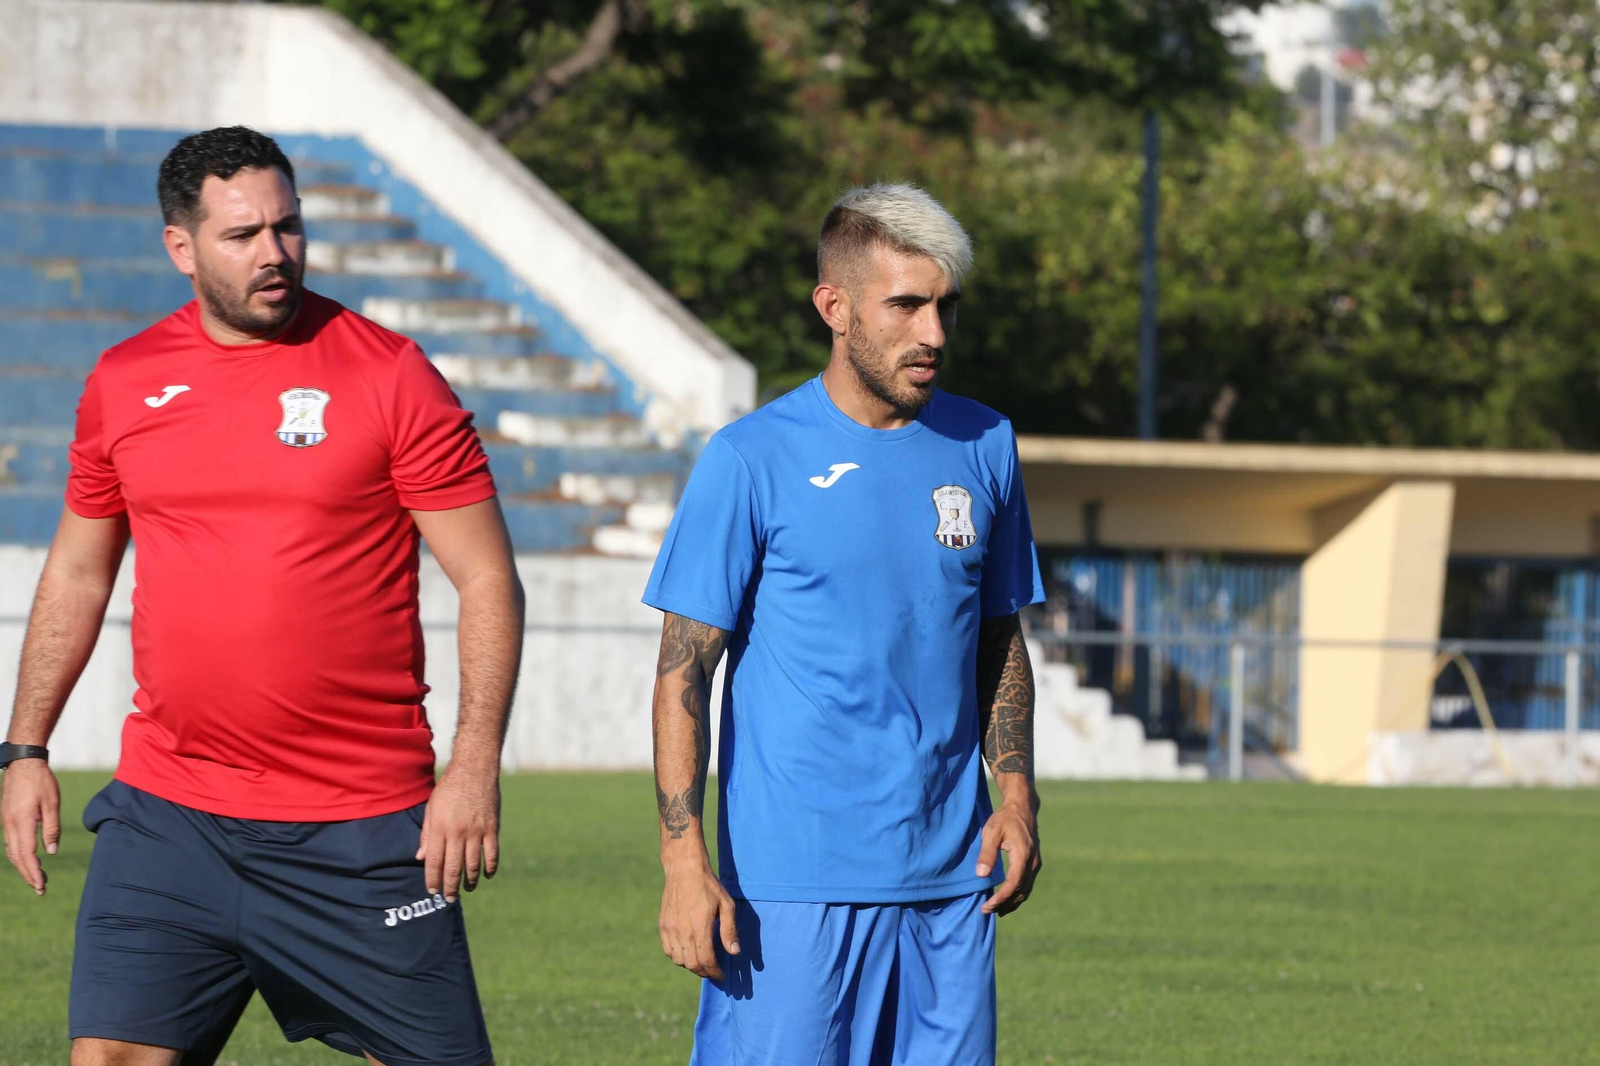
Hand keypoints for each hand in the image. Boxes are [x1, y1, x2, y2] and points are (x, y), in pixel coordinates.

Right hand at [2, 760, 59, 896]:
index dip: (33, 872)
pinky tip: (29, 859)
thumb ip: (51, 828)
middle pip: (17, 858)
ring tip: (36, 878)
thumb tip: (51, 852)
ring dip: (23, 867)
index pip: (26, 855)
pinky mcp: (7, 819)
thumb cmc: (41, 781)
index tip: (41, 886)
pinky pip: (11, 843)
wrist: (23, 763)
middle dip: (28, 875)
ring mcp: (6, 822)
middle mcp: (10, 826)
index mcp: (21, 823)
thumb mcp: (51, 803)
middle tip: (40, 890)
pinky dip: (19, 855)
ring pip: (12, 852)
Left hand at [416, 764, 499, 902]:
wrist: (474, 769)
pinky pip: (492, 853)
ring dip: (470, 881)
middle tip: (449, 898)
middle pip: (453, 867)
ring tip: (467, 889)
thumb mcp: (431, 808)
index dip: (433, 879)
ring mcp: (477, 830)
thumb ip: (427, 835)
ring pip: (474, 864)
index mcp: (440, 828)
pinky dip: (490, 868)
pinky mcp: (492, 827)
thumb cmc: (449, 788)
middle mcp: (458, 832)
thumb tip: (421, 858)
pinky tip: (486, 875)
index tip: (433, 891)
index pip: (434, 861)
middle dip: (450, 887)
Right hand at [659, 857, 739, 980]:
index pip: (706, 960)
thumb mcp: (726, 905)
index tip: (720, 975)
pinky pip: (668, 950)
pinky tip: (686, 952)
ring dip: (690, 965)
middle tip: (712, 971)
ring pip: (678, 959)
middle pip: (692, 964)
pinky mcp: (663, 925)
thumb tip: (734, 952)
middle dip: (703, 972)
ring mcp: (670, 929)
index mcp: (700, 927)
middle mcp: (683, 931)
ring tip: (701, 962)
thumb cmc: (708, 886)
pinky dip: (677, 957)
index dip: (714, 972)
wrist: (684, 869)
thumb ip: (729, 930)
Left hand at [976, 798, 1040, 915]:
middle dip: (1004, 904)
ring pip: (1026, 891)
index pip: (1012, 885)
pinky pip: (1028, 884)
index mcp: (1023, 855)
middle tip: (987, 911)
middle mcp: (1032, 862)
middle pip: (1020, 892)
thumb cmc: (1004, 818)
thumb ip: (987, 853)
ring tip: (996, 910)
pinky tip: (1007, 900)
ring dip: (1012, 903)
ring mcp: (1036, 863)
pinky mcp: (1034, 863)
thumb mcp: (991, 832)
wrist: (1022, 807)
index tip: (986, 906)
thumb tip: (981, 875)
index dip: (1000, 899)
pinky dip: (1018, 895)